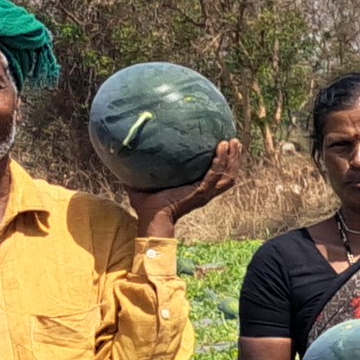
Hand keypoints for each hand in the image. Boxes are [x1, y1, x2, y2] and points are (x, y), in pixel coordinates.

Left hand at [127, 143, 242, 235]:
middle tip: (235, 141)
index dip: (224, 164)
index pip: (217, 176)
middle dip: (234, 158)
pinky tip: (221, 147)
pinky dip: (221, 160)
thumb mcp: (145, 183)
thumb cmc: (146, 205)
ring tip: (233, 142)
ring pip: (227, 174)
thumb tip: (124, 154)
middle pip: (228, 174)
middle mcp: (206, 192)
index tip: (225, 147)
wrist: (151, 218)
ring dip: (232, 158)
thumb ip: (141, 170)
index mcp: (197, 191)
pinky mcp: (201, 191)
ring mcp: (205, 192)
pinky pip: (216, 173)